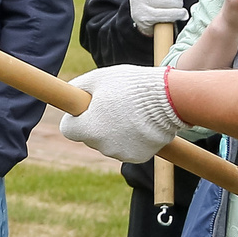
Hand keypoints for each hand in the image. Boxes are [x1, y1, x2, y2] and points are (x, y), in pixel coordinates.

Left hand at [58, 65, 182, 163]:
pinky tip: (141, 123)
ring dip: (113, 131)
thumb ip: (78, 87)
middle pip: (89, 136)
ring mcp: (121, 154)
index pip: (68, 129)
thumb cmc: (130, 85)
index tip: (84, 107)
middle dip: (95, 123)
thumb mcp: (99, 78)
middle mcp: (102, 146)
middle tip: (112, 105)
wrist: (169, 99)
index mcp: (88, 129)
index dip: (75, 117)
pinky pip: (127, 147)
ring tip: (130, 112)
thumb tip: (69, 95)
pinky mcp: (138, 157)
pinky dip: (130, 138)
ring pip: (108, 142)